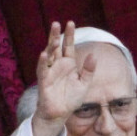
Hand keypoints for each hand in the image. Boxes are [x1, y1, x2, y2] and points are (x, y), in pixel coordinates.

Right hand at [32, 21, 95, 135]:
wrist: (61, 113)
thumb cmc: (71, 99)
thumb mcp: (84, 84)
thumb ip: (88, 70)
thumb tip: (93, 56)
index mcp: (68, 64)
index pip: (68, 46)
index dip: (69, 35)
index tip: (70, 22)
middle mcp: (58, 65)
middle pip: (56, 47)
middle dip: (56, 35)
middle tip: (56, 23)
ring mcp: (50, 71)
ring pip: (49, 55)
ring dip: (50, 46)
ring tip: (54, 39)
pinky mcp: (44, 80)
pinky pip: (43, 69)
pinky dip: (43, 62)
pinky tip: (45, 54)